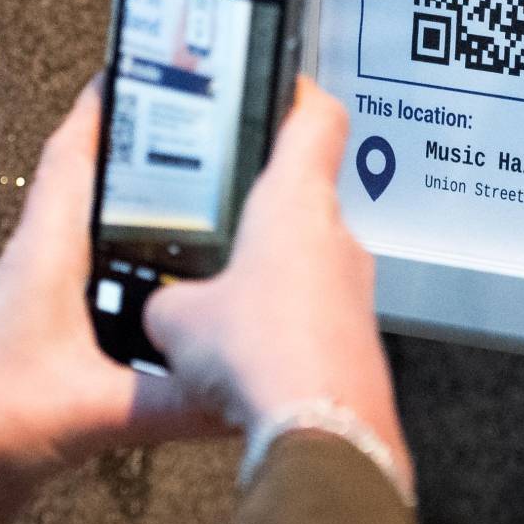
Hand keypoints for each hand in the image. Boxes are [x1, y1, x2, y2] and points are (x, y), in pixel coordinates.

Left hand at [0, 85, 220, 523]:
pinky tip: (191, 308)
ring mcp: (51, 307)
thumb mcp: (88, 409)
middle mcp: (47, 266)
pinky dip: (153, 288)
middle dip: (153, 153)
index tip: (149, 60)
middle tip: (209, 127)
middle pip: (103, 187)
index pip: (76, 149)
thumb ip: (172, 402)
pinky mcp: (60, 349)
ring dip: (156, 222)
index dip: (110, 99)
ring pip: (112, 242)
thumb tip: (244, 388)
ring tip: (220, 207)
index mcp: (44, 251)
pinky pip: (117, 298)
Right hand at [144, 82, 409, 484]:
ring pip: (311, 263)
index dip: (296, 94)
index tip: (277, 87)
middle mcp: (336, 237)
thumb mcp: (174, 320)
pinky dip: (287, 327)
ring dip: (273, 278)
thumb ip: (165, 299)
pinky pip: (318, 317)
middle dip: (261, 212)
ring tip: (225, 308)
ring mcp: (356, 290)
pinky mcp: (359, 341)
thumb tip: (163, 308)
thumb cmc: (260, 358)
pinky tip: (249, 359)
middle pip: (306, 196)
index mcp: (295, 202)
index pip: (316, 116)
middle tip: (219, 223)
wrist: (320, 435)